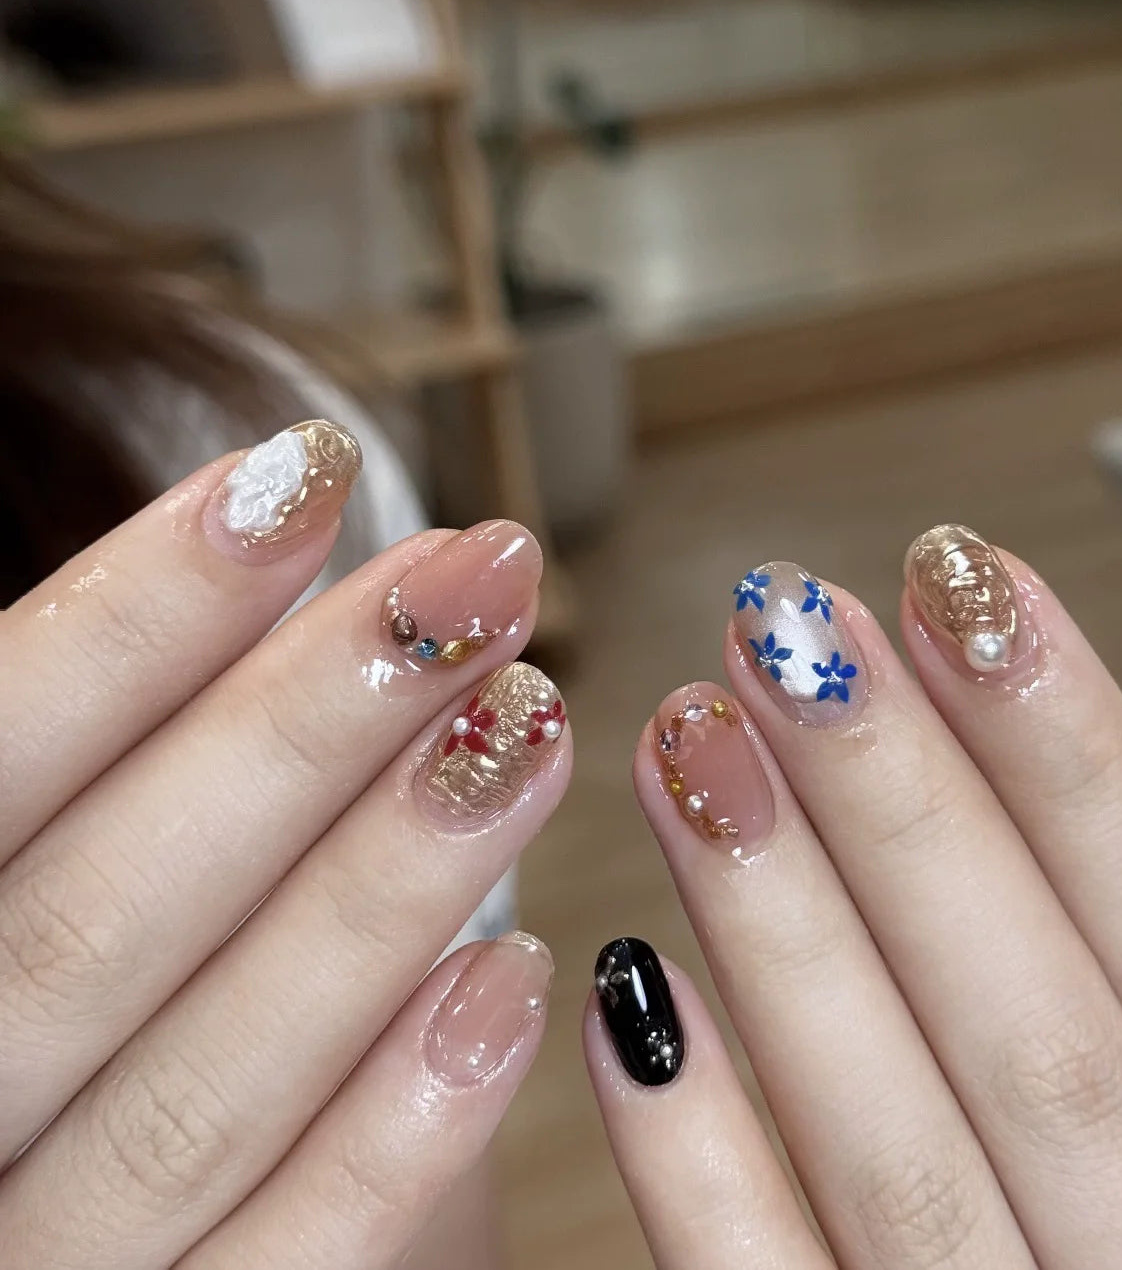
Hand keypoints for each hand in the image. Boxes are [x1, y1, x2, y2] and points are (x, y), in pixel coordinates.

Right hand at [0, 420, 569, 1268]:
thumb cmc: (68, 1018)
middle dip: (302, 726)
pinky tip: (515, 983)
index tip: (309, 472)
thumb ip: (127, 777)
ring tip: (529, 724)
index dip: (138, 612)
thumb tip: (278, 541)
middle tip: (480, 577)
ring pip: (197, 1087)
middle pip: (96, 914)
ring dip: (380, 890)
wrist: (81, 1233)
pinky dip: (391, 1137)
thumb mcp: (47, 885)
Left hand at [588, 526, 1121, 1269]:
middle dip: (908, 803)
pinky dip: (706, 1167)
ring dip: (785, 933)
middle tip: (781, 615)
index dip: (1081, 760)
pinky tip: (620, 996)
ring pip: (899, 1151)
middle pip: (1038, 1029)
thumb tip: (1045, 800)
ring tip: (686, 737)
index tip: (959, 580)